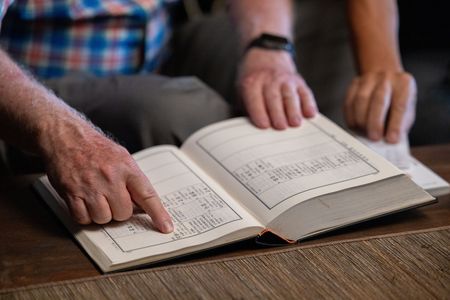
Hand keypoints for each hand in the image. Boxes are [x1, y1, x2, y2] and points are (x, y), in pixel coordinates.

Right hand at [43, 123, 172, 232]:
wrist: (65, 136)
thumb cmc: (94, 147)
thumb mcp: (121, 157)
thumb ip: (132, 180)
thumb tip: (142, 205)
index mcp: (126, 168)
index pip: (147, 195)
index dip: (158, 213)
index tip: (166, 227)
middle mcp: (109, 178)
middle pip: (123, 213)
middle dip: (119, 210)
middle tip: (112, 198)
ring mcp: (90, 186)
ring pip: (103, 219)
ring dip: (101, 214)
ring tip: (97, 198)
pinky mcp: (71, 193)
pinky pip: (83, 219)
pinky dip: (85, 215)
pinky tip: (85, 202)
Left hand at [238, 49, 316, 129]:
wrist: (265, 55)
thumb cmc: (253, 82)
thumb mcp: (241, 91)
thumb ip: (246, 108)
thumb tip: (248, 129)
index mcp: (252, 83)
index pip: (255, 98)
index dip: (259, 112)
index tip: (264, 125)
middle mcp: (269, 80)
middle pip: (274, 98)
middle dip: (278, 114)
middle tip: (281, 127)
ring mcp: (286, 80)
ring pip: (290, 95)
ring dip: (293, 110)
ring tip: (295, 123)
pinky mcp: (299, 82)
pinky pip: (305, 93)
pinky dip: (309, 104)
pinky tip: (310, 114)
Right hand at [344, 71, 416, 142]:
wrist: (385, 77)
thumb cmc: (397, 99)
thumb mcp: (406, 110)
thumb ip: (400, 125)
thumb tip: (388, 142)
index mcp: (404, 83)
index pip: (400, 105)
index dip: (395, 124)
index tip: (391, 140)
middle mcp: (386, 78)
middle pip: (378, 100)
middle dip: (375, 122)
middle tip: (374, 138)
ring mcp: (368, 79)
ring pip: (360, 101)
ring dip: (361, 121)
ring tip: (364, 133)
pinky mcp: (354, 84)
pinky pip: (348, 102)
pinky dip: (351, 117)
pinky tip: (356, 126)